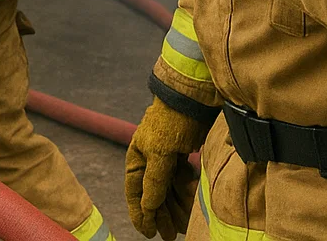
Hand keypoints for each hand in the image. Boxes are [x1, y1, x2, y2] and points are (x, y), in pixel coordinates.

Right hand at [125, 99, 205, 238]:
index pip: (135, 193)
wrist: (191, 99)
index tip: (149, 233)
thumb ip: (154, 181)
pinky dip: (184, 195)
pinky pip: (180, 182)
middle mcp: (149, 161)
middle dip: (161, 216)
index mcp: (136, 159)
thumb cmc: (170, 122)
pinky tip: (189, 205)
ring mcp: (166, 160)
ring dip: (174, 208)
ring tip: (181, 226)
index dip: (141, 215)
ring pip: (168, 191)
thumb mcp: (160, 153)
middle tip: (169, 236)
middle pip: (153, 195)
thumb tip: (148, 207)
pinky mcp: (182, 157)